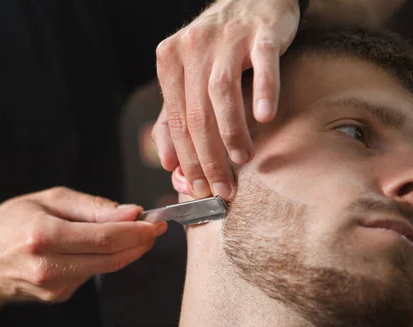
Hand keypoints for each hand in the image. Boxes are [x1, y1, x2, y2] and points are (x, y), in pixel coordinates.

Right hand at [0, 187, 165, 304]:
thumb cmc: (7, 225)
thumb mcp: (45, 201)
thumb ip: (91, 207)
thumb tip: (130, 212)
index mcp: (44, 235)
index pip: (106, 237)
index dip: (137, 231)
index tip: (156, 222)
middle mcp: (50, 265)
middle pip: (112, 257)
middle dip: (140, 242)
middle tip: (155, 228)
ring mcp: (55, 287)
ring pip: (106, 267)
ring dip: (124, 250)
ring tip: (127, 231)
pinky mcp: (59, 297)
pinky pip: (91, 274)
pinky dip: (101, 259)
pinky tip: (93, 247)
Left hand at [154, 0, 299, 198]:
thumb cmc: (217, 48)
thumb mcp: (187, 78)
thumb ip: (173, 119)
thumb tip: (168, 164)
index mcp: (169, 61)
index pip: (176, 121)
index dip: (187, 159)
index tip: (199, 188)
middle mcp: (192, 48)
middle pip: (195, 113)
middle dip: (208, 158)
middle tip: (222, 187)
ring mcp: (225, 38)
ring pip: (221, 93)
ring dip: (231, 132)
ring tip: (242, 160)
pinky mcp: (260, 32)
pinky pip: (261, 64)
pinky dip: (263, 91)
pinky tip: (264, 116)